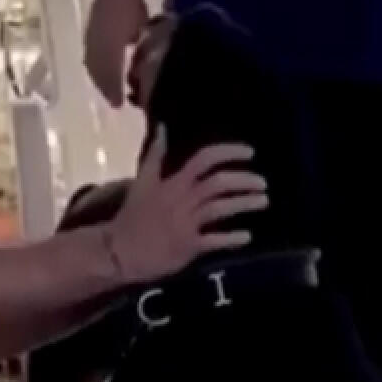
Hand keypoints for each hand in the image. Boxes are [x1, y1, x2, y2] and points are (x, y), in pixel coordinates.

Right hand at [85, 0, 149, 106]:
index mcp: (109, 50)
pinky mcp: (89, 35)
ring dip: (99, 80)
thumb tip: (140, 68)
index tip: (120, 104)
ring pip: (93, 67)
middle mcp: (96, 48)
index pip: (110, 77)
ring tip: (107, 89)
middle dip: (106, 89)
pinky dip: (95, 68)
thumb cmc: (131, 5)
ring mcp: (90, 41)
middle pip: (99, 75)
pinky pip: (89, 57)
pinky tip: (99, 70)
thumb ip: (140, 51)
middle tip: (114, 101)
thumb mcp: (142, 30)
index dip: (114, 91)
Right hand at [109, 132, 266, 283]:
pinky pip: (215, 241)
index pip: (204, 159)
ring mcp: (187, 224)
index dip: (229, 152)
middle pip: (219, 183)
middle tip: (263, 183)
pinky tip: (247, 237)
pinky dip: (233, 238)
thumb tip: (162, 129)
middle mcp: (183, 200)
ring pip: (221, 208)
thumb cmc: (131, 218)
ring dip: (245, 203)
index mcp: (173, 183)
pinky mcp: (189, 247)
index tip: (250, 153)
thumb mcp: (141, 183)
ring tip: (263, 202)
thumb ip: (154, 157)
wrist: (118, 252)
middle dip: (244, 180)